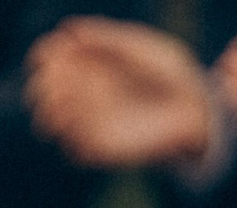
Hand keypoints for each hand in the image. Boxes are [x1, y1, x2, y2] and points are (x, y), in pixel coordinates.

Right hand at [26, 18, 217, 168]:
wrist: (196, 109)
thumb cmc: (171, 71)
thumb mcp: (139, 47)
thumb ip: (106, 39)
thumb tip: (67, 30)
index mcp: (90, 63)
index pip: (50, 59)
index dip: (43, 55)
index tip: (50, 54)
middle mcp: (85, 93)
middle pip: (42, 91)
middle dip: (40, 87)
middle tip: (54, 85)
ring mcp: (92, 121)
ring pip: (50, 122)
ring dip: (48, 114)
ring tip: (61, 109)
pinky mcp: (103, 147)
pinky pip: (74, 149)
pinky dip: (70, 138)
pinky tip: (80, 126)